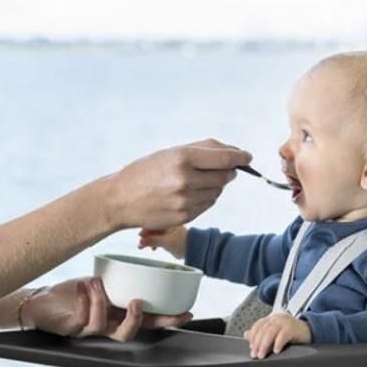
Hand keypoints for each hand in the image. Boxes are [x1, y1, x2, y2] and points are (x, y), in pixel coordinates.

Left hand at [24, 276, 191, 341]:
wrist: (41, 300)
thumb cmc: (73, 291)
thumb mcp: (101, 280)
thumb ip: (119, 276)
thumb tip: (143, 253)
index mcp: (118, 315)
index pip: (148, 321)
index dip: (168, 320)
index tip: (186, 312)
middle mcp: (106, 326)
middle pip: (128, 335)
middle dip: (136, 321)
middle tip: (137, 302)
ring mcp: (87, 330)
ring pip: (103, 328)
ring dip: (101, 303)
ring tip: (96, 282)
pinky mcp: (69, 329)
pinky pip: (81, 321)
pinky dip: (85, 301)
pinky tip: (83, 286)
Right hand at [107, 139, 251, 229]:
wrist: (120, 199)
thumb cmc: (145, 172)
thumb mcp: (170, 152)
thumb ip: (203, 149)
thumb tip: (234, 153)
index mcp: (182, 157)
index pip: (225, 158)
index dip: (240, 157)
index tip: (247, 157)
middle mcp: (185, 179)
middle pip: (225, 175)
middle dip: (228, 171)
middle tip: (221, 168)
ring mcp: (185, 200)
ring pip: (218, 191)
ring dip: (214, 185)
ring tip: (195, 181)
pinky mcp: (184, 216)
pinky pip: (208, 204)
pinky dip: (205, 198)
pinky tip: (189, 194)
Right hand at [138, 225, 187, 257]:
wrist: (193, 250)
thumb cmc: (184, 243)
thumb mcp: (167, 242)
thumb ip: (153, 241)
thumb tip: (141, 241)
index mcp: (167, 220)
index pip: (152, 221)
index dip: (145, 228)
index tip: (140, 235)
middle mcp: (166, 223)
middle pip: (151, 227)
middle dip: (145, 235)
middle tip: (141, 243)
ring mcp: (165, 230)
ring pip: (152, 233)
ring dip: (148, 240)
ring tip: (144, 246)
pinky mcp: (165, 237)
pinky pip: (155, 238)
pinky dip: (152, 242)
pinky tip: (152, 247)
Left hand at [244, 312, 311, 358]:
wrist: (309, 330)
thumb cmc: (292, 332)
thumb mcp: (275, 331)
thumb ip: (261, 332)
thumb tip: (246, 335)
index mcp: (271, 318)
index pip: (257, 326)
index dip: (252, 337)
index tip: (251, 347)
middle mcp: (276, 318)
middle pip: (262, 330)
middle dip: (257, 343)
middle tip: (255, 354)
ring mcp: (284, 322)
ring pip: (270, 332)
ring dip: (264, 345)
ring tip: (262, 355)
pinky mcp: (292, 328)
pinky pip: (283, 335)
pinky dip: (278, 343)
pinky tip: (276, 350)